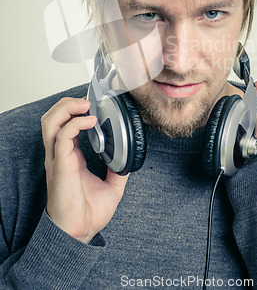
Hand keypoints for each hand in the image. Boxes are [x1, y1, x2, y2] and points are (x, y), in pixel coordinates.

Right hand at [41, 97, 128, 243]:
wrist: (80, 233)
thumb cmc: (88, 213)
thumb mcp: (111, 185)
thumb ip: (118, 169)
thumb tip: (130, 158)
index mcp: (70, 157)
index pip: (65, 125)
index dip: (75, 111)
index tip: (93, 104)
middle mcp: (60, 155)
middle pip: (52, 118)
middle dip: (67, 104)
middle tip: (87, 100)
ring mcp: (58, 159)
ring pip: (51, 122)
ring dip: (67, 108)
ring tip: (85, 104)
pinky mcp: (60, 165)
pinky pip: (62, 137)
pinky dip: (75, 124)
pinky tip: (90, 121)